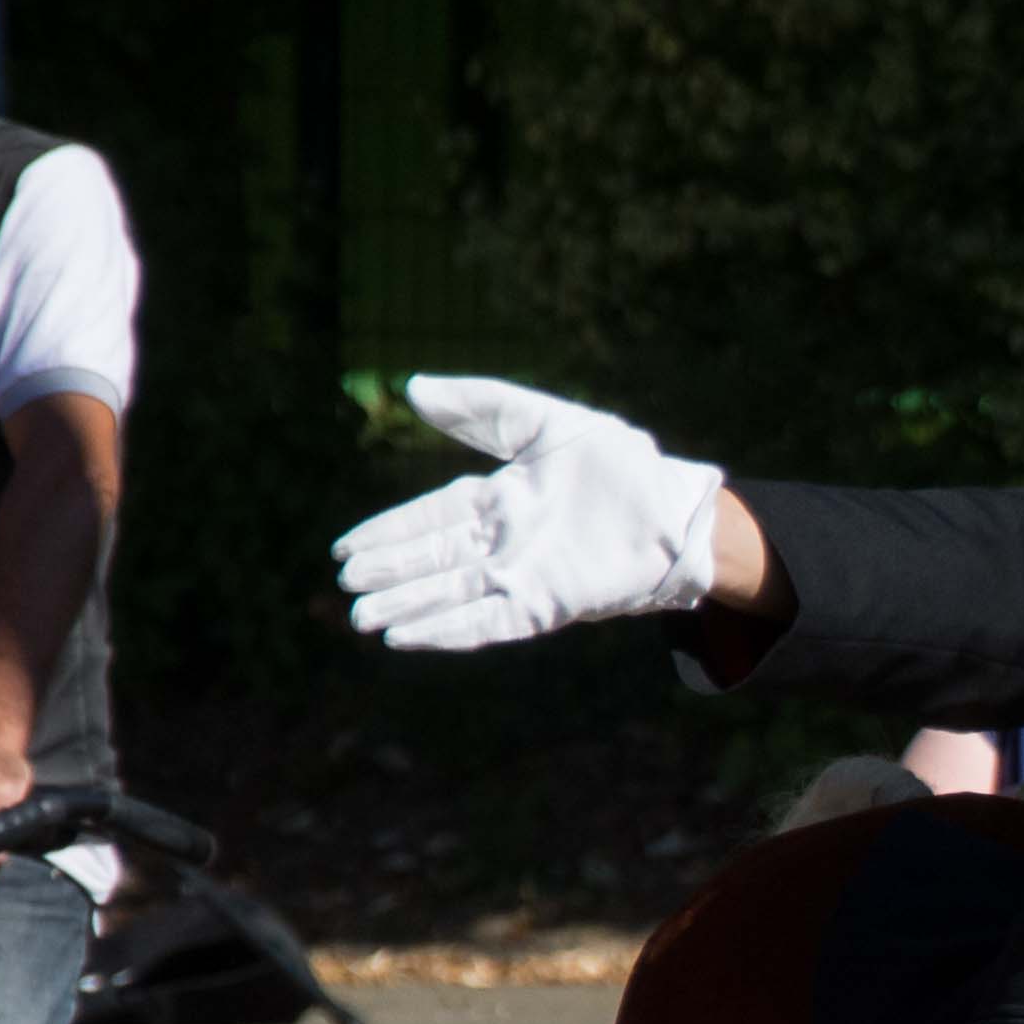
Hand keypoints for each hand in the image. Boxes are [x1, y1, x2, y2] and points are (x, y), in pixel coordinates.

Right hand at [339, 377, 729, 652]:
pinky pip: (490, 621)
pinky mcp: (547, 605)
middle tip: (346, 588)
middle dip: (391, 574)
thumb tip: (413, 386)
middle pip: (433, 561)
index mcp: (499, 500)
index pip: (430, 518)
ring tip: (365, 620)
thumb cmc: (621, 466)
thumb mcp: (548, 422)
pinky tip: (412, 637)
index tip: (344, 548)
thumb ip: (484, 406)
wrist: (678, 511)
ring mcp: (523, 577)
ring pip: (452, 595)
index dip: (388, 533)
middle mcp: (504, 543)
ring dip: (410, 607)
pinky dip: (451, 629)